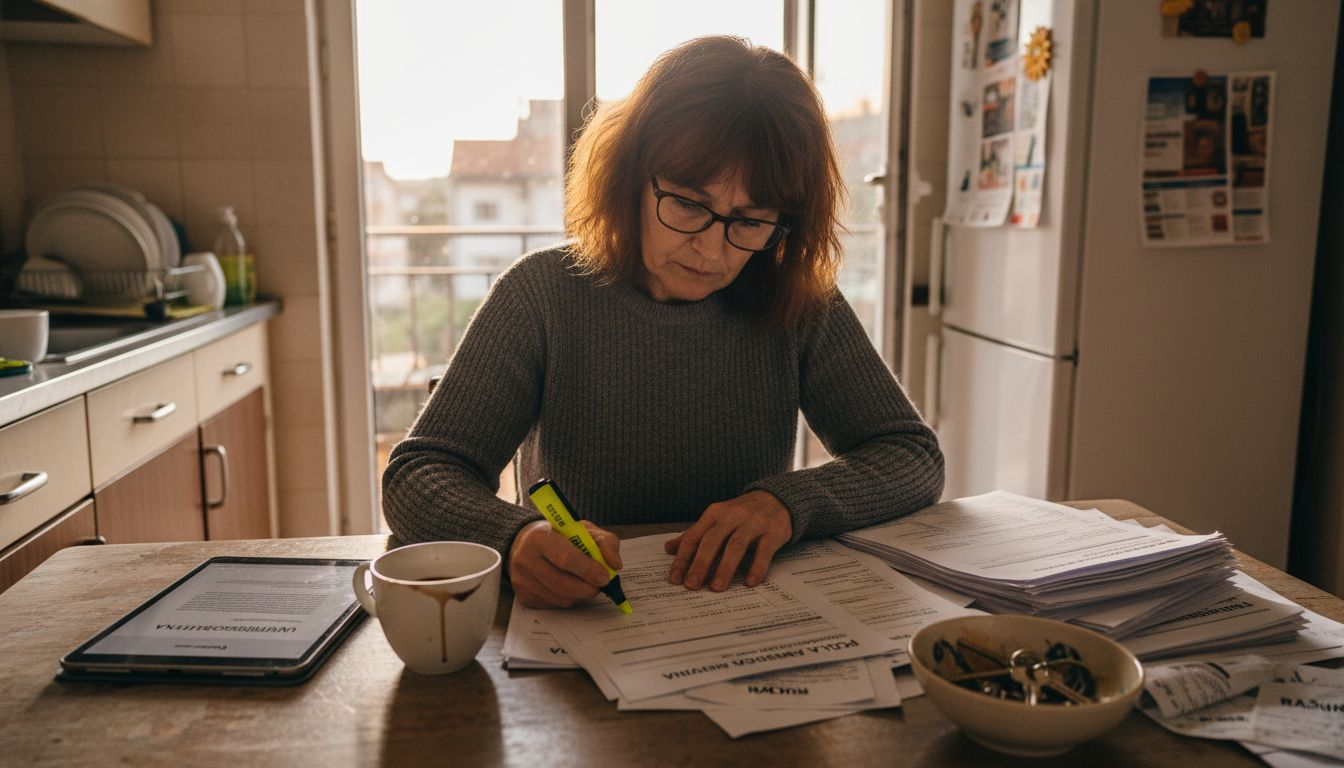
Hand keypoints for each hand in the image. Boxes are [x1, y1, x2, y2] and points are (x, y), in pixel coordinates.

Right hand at [508, 519, 623, 608]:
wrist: (526, 543)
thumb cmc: (559, 535)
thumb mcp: (583, 529)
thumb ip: (605, 542)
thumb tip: (614, 564)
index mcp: (540, 536)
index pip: (566, 558)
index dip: (588, 570)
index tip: (605, 576)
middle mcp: (525, 558)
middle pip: (562, 584)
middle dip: (588, 588)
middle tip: (600, 585)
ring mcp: (521, 579)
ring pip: (560, 598)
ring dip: (580, 595)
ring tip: (586, 584)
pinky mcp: (523, 596)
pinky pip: (553, 605)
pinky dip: (567, 599)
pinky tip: (569, 587)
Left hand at [663, 490, 792, 590]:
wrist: (775, 499)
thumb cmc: (740, 515)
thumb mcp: (716, 520)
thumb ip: (695, 535)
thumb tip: (668, 548)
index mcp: (714, 514)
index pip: (694, 537)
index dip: (682, 559)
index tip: (675, 579)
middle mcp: (732, 516)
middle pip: (712, 540)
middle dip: (700, 564)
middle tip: (691, 585)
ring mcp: (753, 523)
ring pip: (736, 545)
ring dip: (725, 568)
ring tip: (716, 587)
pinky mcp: (772, 531)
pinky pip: (764, 551)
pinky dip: (756, 567)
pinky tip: (749, 582)